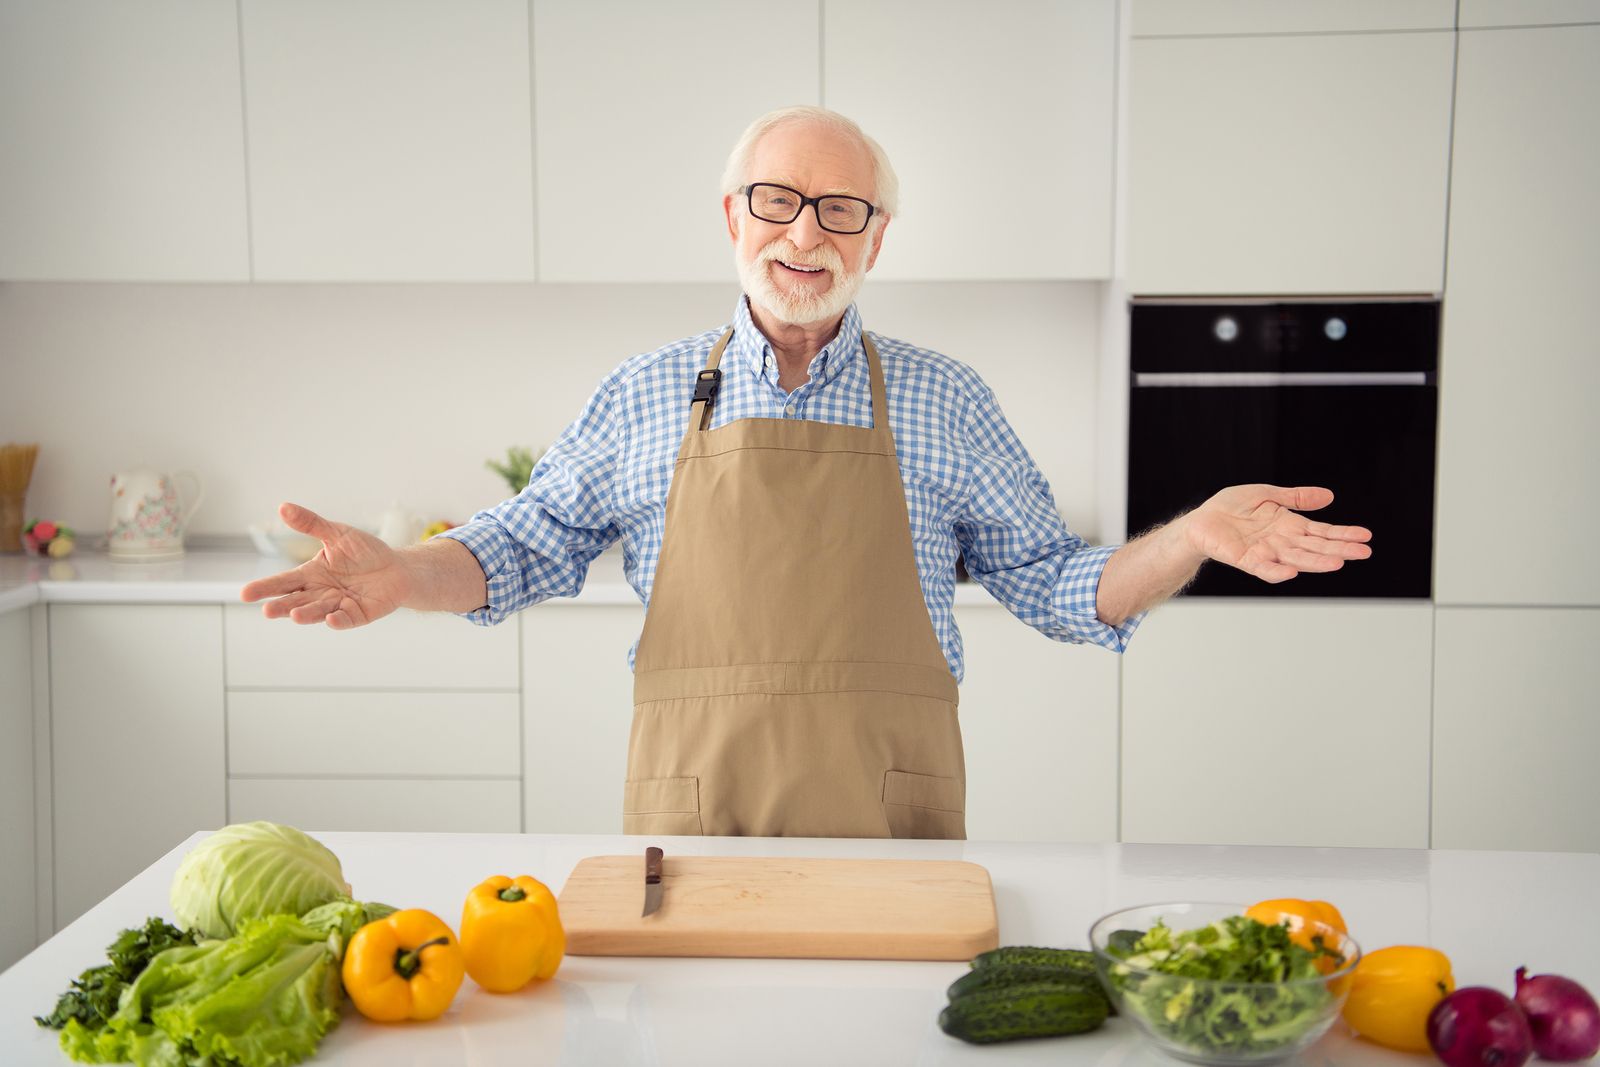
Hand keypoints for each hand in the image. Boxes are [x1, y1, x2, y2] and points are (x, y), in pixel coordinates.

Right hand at [239, 503, 412, 627]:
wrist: (396, 567)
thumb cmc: (364, 552)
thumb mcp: (337, 534)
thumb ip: (311, 524)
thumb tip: (283, 507)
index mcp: (311, 574)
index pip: (283, 582)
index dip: (265, 588)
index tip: (246, 593)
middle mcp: (320, 593)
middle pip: (296, 601)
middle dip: (281, 607)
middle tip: (266, 611)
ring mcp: (338, 605)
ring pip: (318, 612)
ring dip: (306, 614)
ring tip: (294, 614)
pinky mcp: (358, 614)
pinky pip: (346, 619)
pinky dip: (339, 620)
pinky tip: (331, 619)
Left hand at [1182, 485, 1371, 583]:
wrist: (1201, 520)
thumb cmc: (1231, 508)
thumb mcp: (1267, 494)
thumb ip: (1296, 497)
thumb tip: (1329, 496)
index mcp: (1289, 526)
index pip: (1321, 532)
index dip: (1343, 534)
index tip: (1366, 536)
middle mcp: (1282, 542)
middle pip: (1315, 547)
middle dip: (1340, 550)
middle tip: (1364, 552)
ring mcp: (1266, 553)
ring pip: (1296, 559)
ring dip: (1316, 562)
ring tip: (1338, 562)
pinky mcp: (1246, 560)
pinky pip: (1264, 569)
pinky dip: (1277, 572)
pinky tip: (1292, 572)